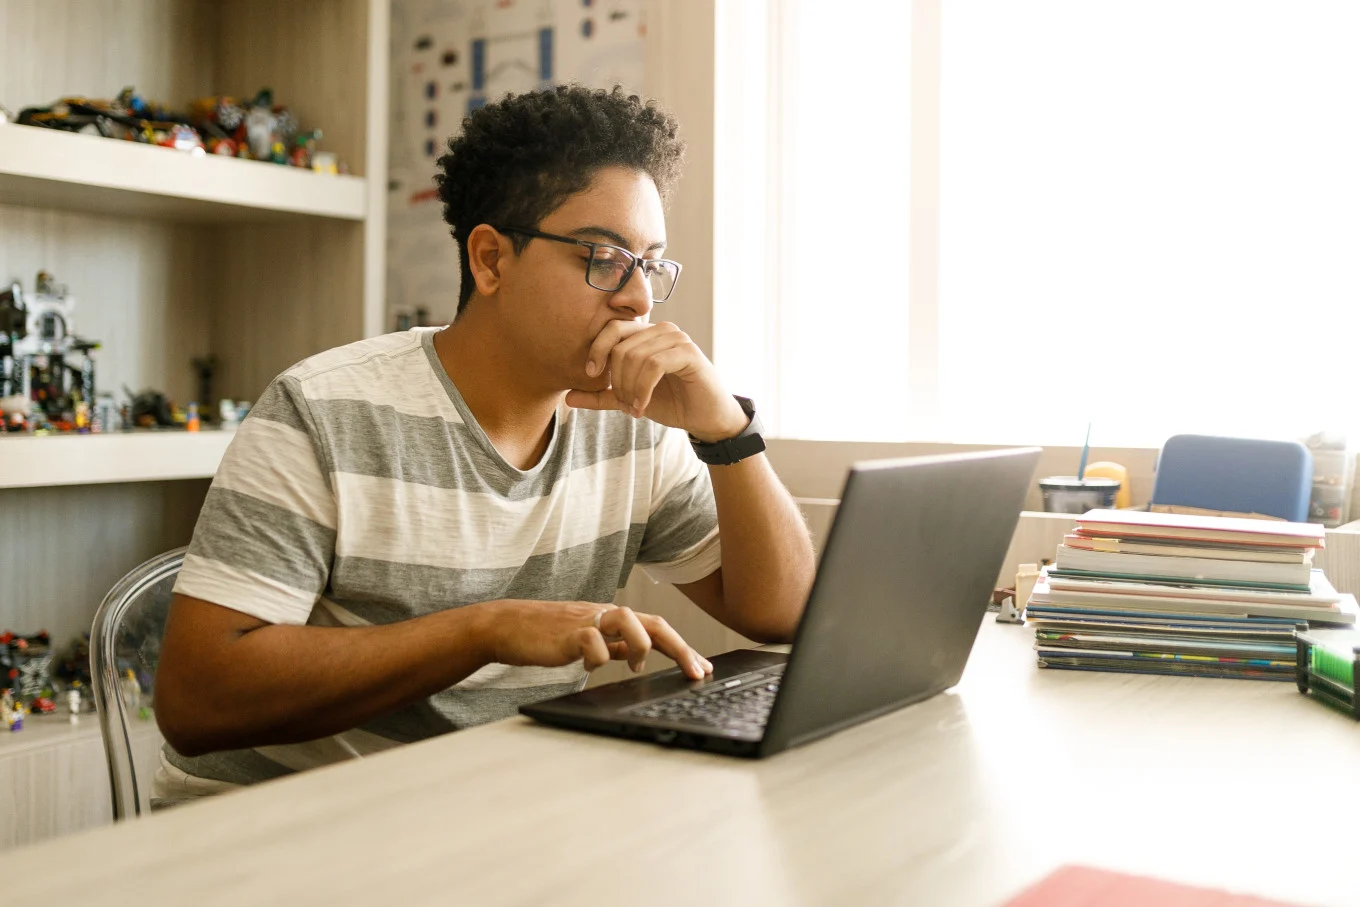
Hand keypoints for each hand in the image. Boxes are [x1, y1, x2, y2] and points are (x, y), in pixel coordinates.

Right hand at [481, 600, 713, 679]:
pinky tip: (588, 667)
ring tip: (635, 666)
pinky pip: (592, 641)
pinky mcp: (567, 633)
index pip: (657, 628)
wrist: (508, 626)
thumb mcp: (588, 640)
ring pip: (628, 619)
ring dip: (640, 646)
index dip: (683, 647)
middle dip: (680, 647)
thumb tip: (635, 657)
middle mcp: (605, 615)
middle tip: (697, 671)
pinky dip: (597, 658)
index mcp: (613, 619)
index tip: (702, 668)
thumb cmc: (547, 635)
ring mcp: (587, 621)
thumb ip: (612, 645)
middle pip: (653, 622)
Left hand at [566, 320, 748, 441]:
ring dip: (629, 388)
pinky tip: (643, 406)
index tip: (592, 376)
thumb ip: (601, 396)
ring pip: (636, 356)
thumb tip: (567, 397)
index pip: (613, 329)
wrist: (706, 418)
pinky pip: (654, 364)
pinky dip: (643, 388)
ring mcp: (677, 339)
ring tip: (634, 408)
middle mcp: (662, 330)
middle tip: (623, 404)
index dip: (597, 349)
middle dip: (616, 380)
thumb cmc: (672, 403)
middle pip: (621, 346)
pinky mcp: (688, 353)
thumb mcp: (629, 399)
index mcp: (647, 335)